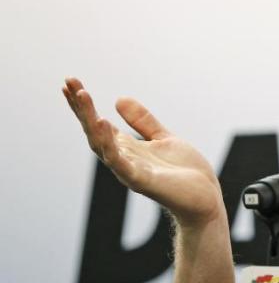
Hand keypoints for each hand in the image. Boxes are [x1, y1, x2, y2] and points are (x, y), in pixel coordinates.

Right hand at [62, 77, 224, 226]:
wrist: (205, 200)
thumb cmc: (186, 173)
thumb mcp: (164, 139)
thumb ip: (143, 122)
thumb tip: (118, 99)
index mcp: (128, 148)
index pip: (98, 124)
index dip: (83, 106)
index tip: (71, 82)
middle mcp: (123, 159)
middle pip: (94, 132)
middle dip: (81, 108)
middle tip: (69, 83)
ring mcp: (130, 170)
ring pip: (102, 145)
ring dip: (91, 121)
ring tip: (83, 96)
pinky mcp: (142, 181)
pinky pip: (120, 162)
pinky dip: (110, 144)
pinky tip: (103, 123)